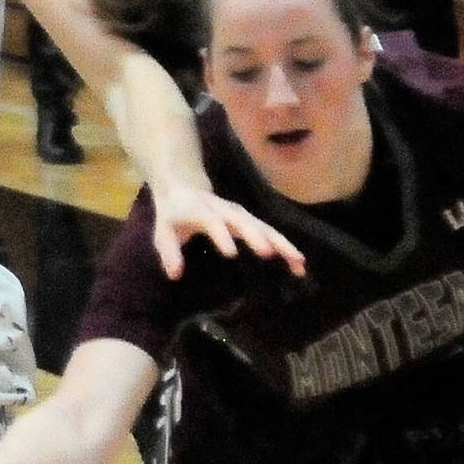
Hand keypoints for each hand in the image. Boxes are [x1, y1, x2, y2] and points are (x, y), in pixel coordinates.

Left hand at [150, 185, 306, 280]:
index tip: (231, 253)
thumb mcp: (164, 231)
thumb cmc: (174, 214)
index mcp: (202, 210)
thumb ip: (168, 251)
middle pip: (244, 222)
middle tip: (270, 253)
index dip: (221, 235)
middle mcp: (225, 210)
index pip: (212, 221)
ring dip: (281, 243)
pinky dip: (285, 246)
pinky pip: (270, 233)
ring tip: (298, 262)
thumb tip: (175, 275)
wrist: (185, 188)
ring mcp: (241, 214)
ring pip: (264, 227)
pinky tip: (299, 263)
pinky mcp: (251, 220)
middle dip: (258, 237)